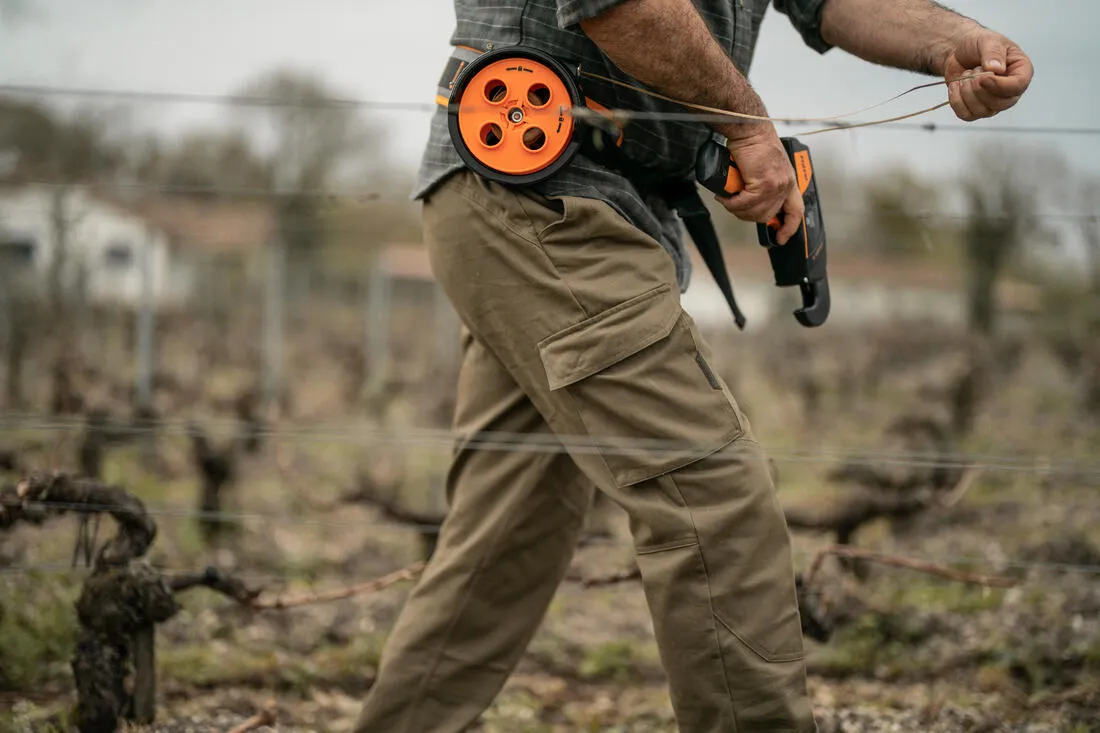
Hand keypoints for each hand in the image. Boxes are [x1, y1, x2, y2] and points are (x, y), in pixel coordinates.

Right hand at [713, 126, 802, 244]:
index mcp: (789, 181)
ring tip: (727, 198)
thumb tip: (751, 200)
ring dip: (736, 209)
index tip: (780, 238)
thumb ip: (765, 184)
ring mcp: (776, 185)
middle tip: (734, 207)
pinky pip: (744, 203)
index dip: (789, 228)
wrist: (749, 129)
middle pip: (767, 215)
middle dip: (747, 216)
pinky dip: (731, 202)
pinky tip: (724, 195)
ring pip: (754, 212)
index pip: (795, 211)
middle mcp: (786, 184)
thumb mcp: (766, 167)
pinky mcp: (764, 183)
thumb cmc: (754, 143)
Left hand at [942, 27, 1032, 120]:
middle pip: (1000, 104)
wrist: (958, 52)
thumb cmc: (978, 44)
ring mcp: (993, 102)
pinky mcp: (975, 108)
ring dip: (967, 92)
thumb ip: (993, 52)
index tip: (983, 77)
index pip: (1018, 86)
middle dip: (980, 89)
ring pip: (981, 111)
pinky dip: (956, 100)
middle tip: (973, 70)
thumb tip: (997, 69)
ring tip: (966, 75)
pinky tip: (956, 85)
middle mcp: (1009, 90)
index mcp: (1020, 71)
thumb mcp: (987, 40)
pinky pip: (966, 114)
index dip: (1000, 85)